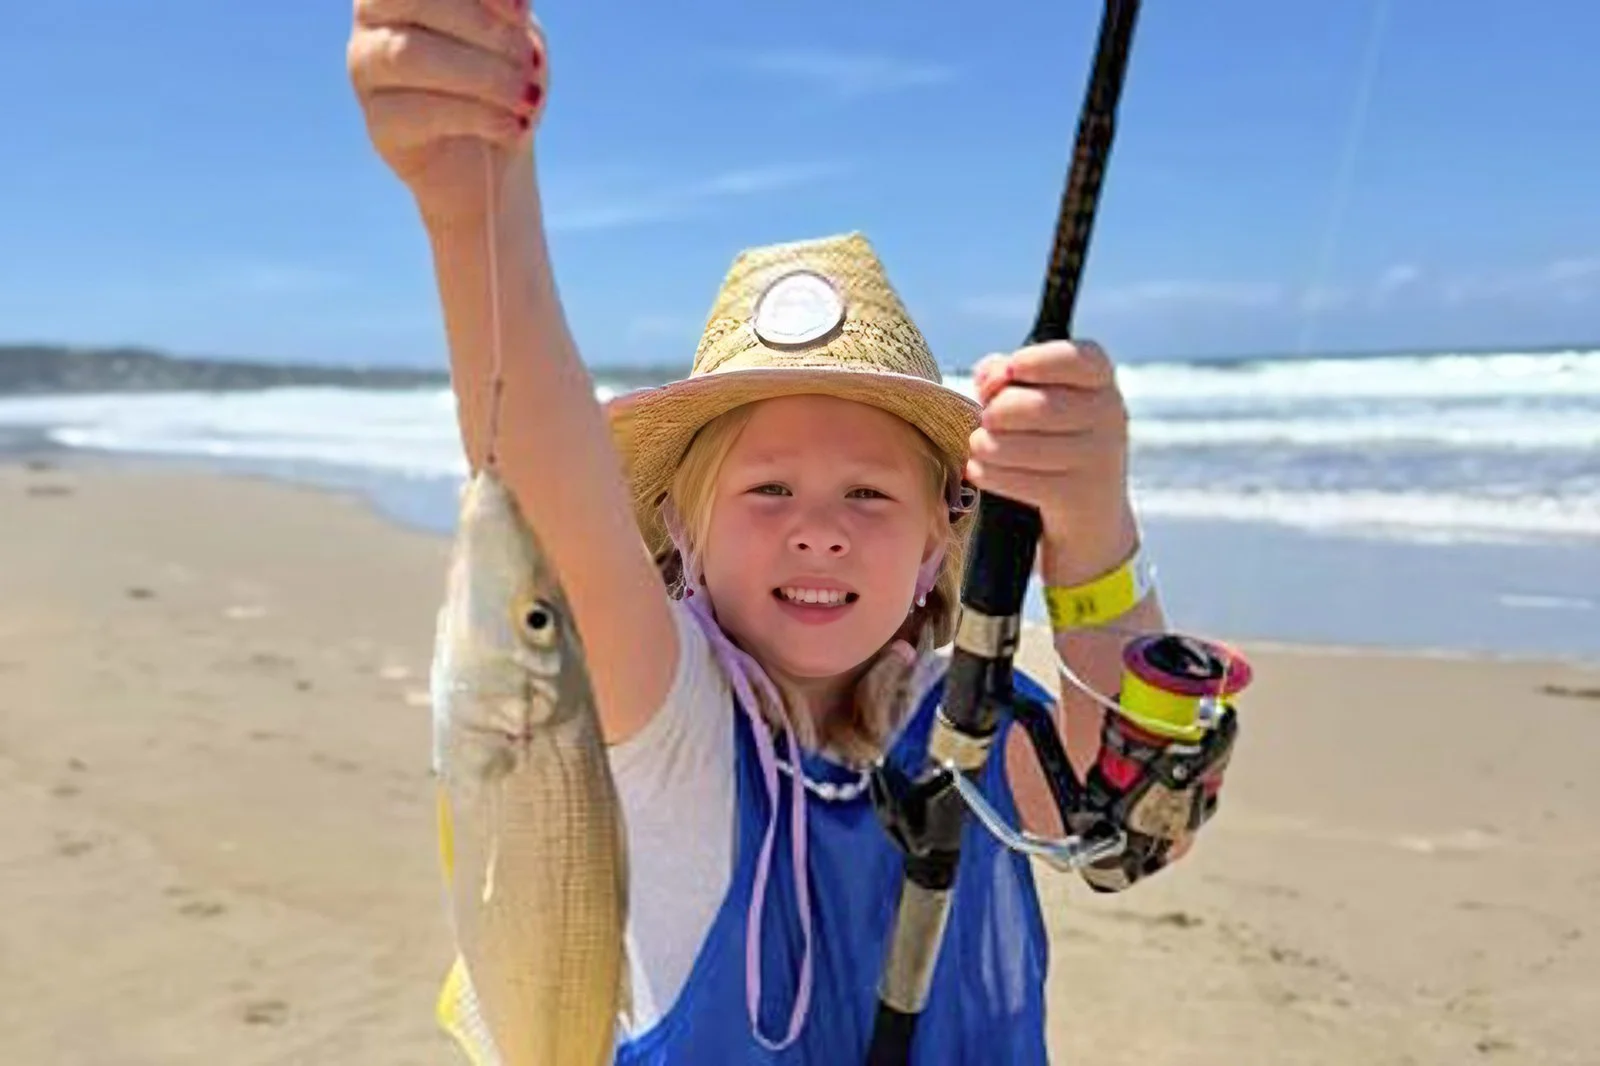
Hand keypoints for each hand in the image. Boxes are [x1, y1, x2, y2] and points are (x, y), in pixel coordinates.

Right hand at [347, 0, 547, 221]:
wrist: (496, 163)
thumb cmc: (504, 81)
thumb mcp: (516, 34)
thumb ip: (505, 11)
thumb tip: (514, 5)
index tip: (522, 13)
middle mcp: (374, 19)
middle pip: (414, 2)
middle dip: (485, 31)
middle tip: (529, 63)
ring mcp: (368, 70)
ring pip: (407, 53)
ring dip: (483, 75)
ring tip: (527, 99)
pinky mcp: (379, 124)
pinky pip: (418, 111)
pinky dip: (478, 116)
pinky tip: (513, 127)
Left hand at [965, 340, 1137, 581]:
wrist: (1090, 518)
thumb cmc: (1052, 442)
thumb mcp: (1037, 399)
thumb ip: (1006, 374)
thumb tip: (991, 376)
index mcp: (1100, 380)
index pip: (1077, 358)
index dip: (1039, 360)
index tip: (1011, 368)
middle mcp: (1109, 414)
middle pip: (1038, 406)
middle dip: (997, 411)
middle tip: (986, 420)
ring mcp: (1098, 458)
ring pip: (1020, 444)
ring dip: (986, 445)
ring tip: (980, 446)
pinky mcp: (1078, 496)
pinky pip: (1018, 479)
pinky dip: (989, 473)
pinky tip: (981, 469)